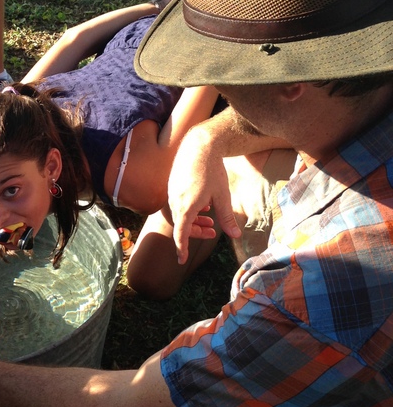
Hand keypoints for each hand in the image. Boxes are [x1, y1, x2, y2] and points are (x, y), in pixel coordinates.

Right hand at [167, 127, 240, 264]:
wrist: (199, 146)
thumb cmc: (212, 171)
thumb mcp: (223, 196)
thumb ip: (227, 218)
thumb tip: (236, 236)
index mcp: (187, 207)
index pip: (180, 234)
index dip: (181, 248)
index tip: (181, 260)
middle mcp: (176, 201)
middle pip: (182, 225)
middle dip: (196, 232)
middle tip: (212, 232)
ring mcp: (172, 193)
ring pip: (181, 214)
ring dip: (194, 219)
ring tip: (210, 217)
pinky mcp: (172, 185)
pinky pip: (179, 203)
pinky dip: (190, 209)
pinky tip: (204, 202)